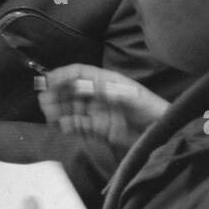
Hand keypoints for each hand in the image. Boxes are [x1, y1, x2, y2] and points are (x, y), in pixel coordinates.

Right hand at [39, 64, 167, 151]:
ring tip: (48, 115)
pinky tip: (61, 126)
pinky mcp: (100, 129)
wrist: (164, 134)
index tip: (48, 80)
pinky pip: (79, 125)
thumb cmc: (152, 110)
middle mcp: (99, 95)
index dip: (63, 75)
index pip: (79, 73)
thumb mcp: (130, 97)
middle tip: (44, 100)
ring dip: (58, 110)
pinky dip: (68, 125)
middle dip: (56, 94)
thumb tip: (84, 86)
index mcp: (106, 82)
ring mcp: (98, 112)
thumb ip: (107, 91)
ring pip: (72, 108)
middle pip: (71, 90)